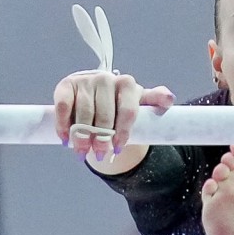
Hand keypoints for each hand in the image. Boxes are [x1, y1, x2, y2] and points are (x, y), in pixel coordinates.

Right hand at [53, 71, 173, 160]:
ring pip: (84, 112)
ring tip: (82, 152)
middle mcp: (106, 79)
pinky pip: (63, 106)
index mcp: (128, 84)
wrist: (96, 98)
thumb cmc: (120, 104)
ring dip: (82, 136)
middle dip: (101, 138)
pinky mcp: (66, 86)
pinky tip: (65, 139)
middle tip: (100, 155)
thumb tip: (170, 99)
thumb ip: (154, 100)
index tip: (118, 149)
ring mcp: (85, 81)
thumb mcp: (139, 104)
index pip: (128, 110)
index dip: (123, 132)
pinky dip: (64, 124)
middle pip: (104, 115)